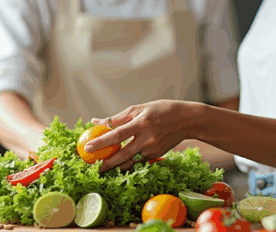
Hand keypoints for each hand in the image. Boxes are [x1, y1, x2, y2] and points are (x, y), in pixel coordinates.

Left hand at [83, 100, 202, 171]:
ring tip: (104, 166)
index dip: (101, 142)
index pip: (117, 134)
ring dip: (116, 165)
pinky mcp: (157, 155)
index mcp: (141, 123)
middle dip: (106, 163)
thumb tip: (96, 122)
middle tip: (93, 167)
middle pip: (122, 155)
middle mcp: (147, 138)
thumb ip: (118, 117)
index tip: (88, 148)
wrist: (188, 120)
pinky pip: (139, 160)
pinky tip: (120, 162)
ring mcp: (153, 149)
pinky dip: (128, 162)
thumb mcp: (140, 108)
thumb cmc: (162, 110)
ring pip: (130, 161)